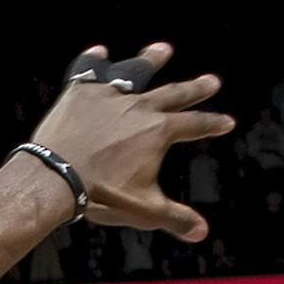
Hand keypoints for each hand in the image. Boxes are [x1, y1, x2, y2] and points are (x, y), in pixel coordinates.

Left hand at [27, 42, 231, 239]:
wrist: (57, 177)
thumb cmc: (101, 195)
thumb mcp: (144, 210)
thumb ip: (175, 218)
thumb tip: (202, 233)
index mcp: (160, 131)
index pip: (195, 125)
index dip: (212, 124)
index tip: (227, 122)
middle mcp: (140, 107)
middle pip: (174, 94)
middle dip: (195, 89)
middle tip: (212, 81)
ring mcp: (110, 95)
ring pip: (136, 72)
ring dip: (151, 61)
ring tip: (164, 49)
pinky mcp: (80, 93)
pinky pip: (89, 72)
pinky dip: (94, 62)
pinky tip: (99, 52)